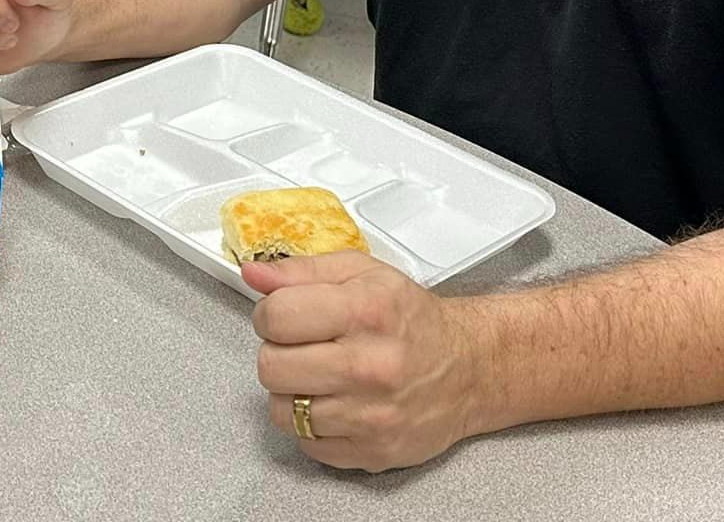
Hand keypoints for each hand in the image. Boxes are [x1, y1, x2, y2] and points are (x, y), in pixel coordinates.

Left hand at [248, 251, 483, 472]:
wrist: (470, 368)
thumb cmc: (413, 320)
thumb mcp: (362, 274)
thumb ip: (301, 270)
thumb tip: (253, 274)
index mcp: (365, 311)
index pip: (275, 316)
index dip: (269, 314)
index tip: (283, 316)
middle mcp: (369, 365)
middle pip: (271, 367)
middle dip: (278, 353)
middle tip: (303, 347)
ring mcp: (371, 415)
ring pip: (283, 411)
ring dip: (293, 392)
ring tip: (320, 375)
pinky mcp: (373, 451)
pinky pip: (307, 444)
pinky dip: (312, 426)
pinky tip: (336, 404)